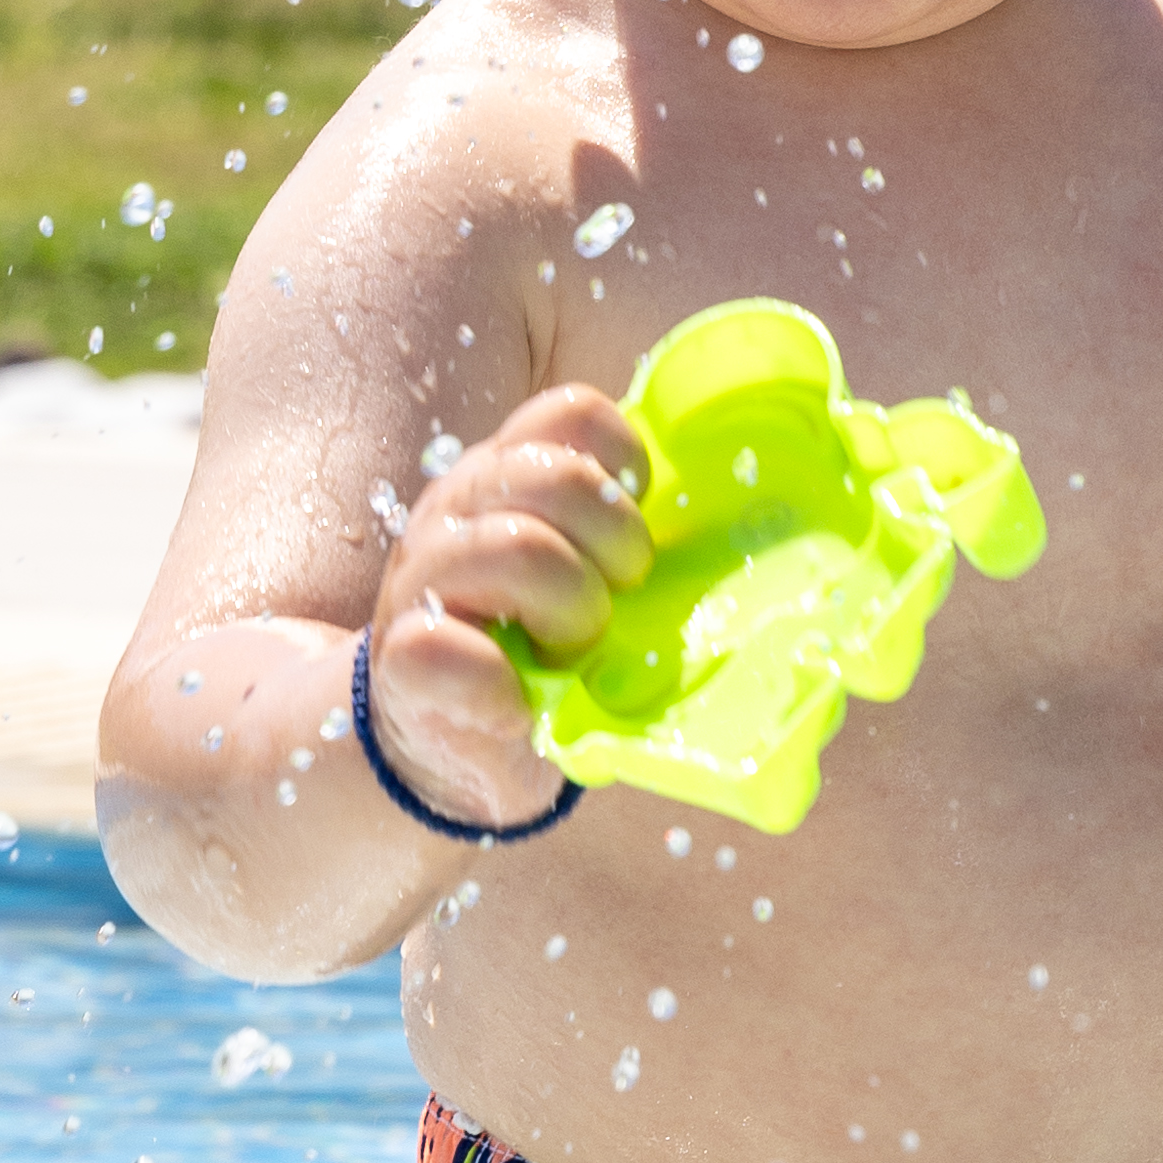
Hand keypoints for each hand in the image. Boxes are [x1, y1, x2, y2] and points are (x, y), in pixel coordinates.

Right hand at [360, 385, 648, 829]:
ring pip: (515, 548)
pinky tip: (515, 704)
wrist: (449, 747)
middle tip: (620, 596)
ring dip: (570, 607)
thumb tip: (761, 533)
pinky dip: (499, 685)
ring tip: (573, 651)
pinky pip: (448, 649)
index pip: (570, 414)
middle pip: (554, 476)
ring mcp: (420, 579)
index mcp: (504, 477)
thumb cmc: (538, 655)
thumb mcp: (581, 578)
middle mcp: (456, 512)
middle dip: (614, 540)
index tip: (640, 523)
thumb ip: (625, 541)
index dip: (623, 461)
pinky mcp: (402, 658)